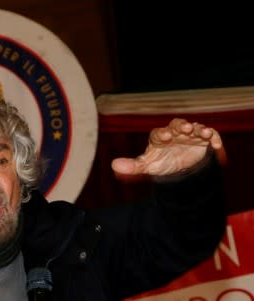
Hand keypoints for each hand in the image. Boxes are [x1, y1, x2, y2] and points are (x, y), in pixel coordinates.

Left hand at [111, 118, 225, 176]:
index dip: (162, 133)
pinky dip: (213, 137)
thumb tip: (114, 165)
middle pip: (177, 125)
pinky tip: (215, 144)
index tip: (166, 137)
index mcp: (160, 137)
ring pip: (195, 127)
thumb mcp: (148, 166)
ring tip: (202, 133)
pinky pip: (210, 135)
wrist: (180, 169)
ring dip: (199, 129)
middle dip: (181, 126)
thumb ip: (133, 166)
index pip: (159, 132)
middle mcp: (175, 133)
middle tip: (185, 129)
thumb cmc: (162, 163)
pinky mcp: (203, 140)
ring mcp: (190, 135)